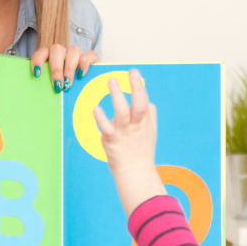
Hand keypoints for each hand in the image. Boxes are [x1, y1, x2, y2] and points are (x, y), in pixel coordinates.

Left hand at [31, 43, 96, 92]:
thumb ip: (47, 86)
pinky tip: (81, 75)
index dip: (38, 61)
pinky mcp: (91, 58)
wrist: (85, 93)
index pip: (41, 52)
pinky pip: (89, 54)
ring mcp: (76, 54)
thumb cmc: (63, 90)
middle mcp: (62, 53)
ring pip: (73, 50)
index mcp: (50, 57)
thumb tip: (42, 97)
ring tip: (68, 83)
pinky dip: (85, 64)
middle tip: (57, 85)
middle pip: (57, 50)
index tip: (37, 74)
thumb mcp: (54, 87)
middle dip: (56, 69)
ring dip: (69, 68)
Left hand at [92, 70, 167, 215]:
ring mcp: (124, 133)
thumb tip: (150, 103)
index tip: (135, 73)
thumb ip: (150, 117)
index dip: (139, 87)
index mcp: (144, 122)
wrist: (135, 173)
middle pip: (139, 104)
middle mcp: (136, 126)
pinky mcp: (112, 141)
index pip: (144, 101)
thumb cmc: (141, 151)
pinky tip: (95, 108)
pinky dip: (101, 118)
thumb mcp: (150, 132)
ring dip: (117, 95)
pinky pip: (107, 128)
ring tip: (112, 80)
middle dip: (136, 87)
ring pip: (122, 112)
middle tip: (132, 72)